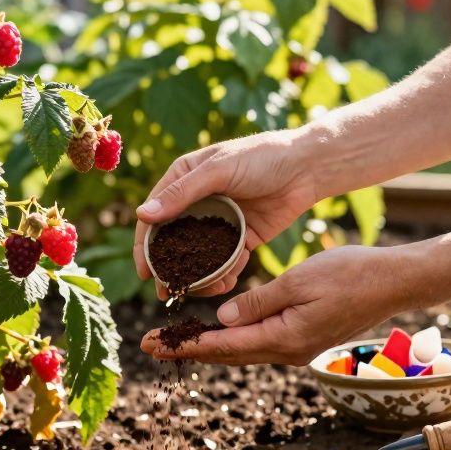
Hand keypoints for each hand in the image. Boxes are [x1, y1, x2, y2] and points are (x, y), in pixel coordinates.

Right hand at [133, 130, 322, 297]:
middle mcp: (197, 201)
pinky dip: (225, 273)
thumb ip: (182, 193)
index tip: (143, 272)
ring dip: (198, 275)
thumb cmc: (260, 157)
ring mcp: (219, 221)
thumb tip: (143, 215)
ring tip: (198, 292)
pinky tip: (226, 283)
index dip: (145, 244)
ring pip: (199, 255)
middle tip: (166, 292)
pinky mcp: (242, 236)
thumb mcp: (218, 170)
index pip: (154, 215)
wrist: (306, 167)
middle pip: (174, 240)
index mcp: (184, 179)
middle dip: (169, 267)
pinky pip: (227, 260)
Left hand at [140, 245, 417, 364]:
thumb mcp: (298, 282)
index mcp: (282, 338)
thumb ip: (258, 302)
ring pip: (241, 350)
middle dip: (187, 348)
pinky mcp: (303, 338)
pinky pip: (258, 342)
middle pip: (226, 354)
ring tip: (174, 338)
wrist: (394, 283)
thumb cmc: (350, 275)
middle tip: (149, 344)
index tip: (151, 344)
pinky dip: (231, 338)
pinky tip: (217, 329)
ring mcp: (296, 347)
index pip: (222, 346)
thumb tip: (222, 317)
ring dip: (207, 344)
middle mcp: (286, 350)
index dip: (184, 344)